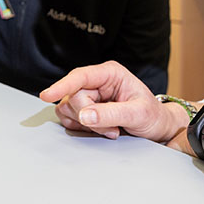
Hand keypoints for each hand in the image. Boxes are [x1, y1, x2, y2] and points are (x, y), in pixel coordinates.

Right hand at [39, 61, 189, 145]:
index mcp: (110, 73)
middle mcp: (96, 81)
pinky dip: (82, 127)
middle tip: (112, 130)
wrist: (156, 127)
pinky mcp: (84, 108)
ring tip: (110, 129)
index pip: (80, 76)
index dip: (62, 86)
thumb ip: (111, 114)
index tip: (47, 95)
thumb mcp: (137, 114)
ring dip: (86, 124)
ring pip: (68, 108)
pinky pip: (69, 117)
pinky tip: (100, 129)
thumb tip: (85, 114)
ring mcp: (88, 94)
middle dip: (89, 117)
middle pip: (73, 96)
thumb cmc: (152, 115)